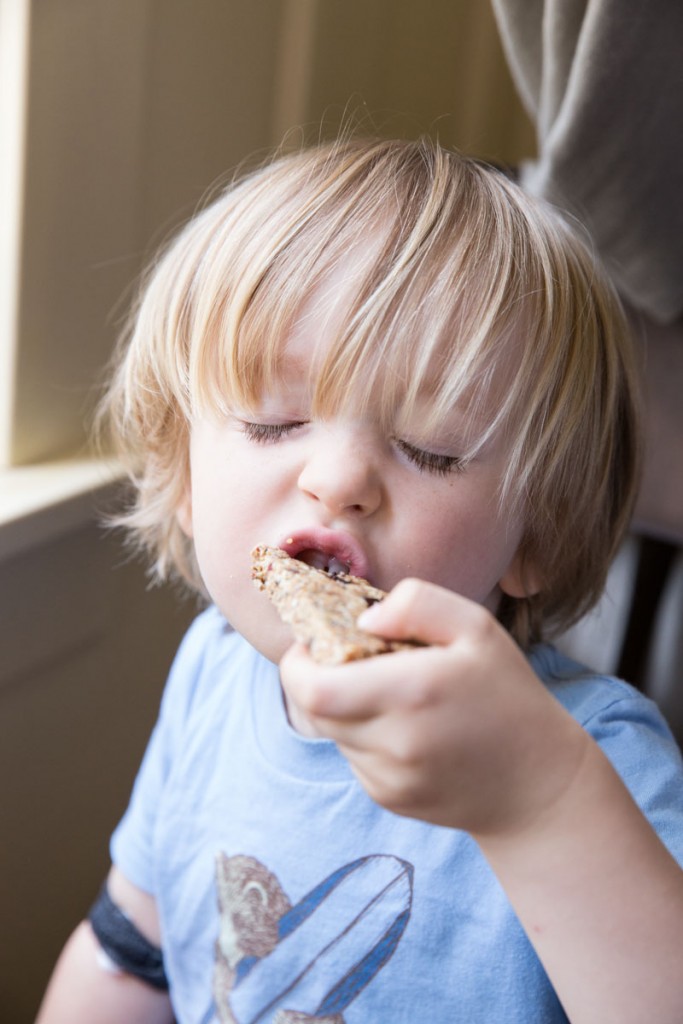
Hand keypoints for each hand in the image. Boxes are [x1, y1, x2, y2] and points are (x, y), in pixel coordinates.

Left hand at [280, 579, 587, 838]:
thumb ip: (418, 604)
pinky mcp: (390, 799)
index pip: (313, 690)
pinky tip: (408, 728)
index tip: (315, 643)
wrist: (538, 784)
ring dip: (346, 708)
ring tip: (394, 694)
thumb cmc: (507, 693)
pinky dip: (367, 736)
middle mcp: (395, 743)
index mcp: (413, 693)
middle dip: (319, 680)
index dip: (298, 664)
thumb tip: (364, 619)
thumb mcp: (477, 627)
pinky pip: (355, 757)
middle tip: (352, 661)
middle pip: (315, 711)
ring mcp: (389, 779)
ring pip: (334, 733)